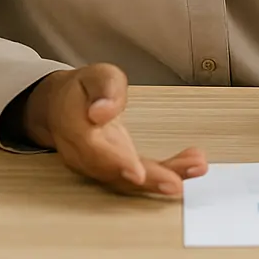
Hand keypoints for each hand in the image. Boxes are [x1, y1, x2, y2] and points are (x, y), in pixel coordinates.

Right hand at [23, 63, 206, 196]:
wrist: (62, 106)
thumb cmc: (83, 89)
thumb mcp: (96, 76)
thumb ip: (104, 90)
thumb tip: (100, 111)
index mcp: (74, 127)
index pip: (93, 149)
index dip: (117, 163)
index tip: (137, 173)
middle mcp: (84, 154)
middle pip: (114, 173)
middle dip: (148, 179)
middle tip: (177, 183)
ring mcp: (97, 165)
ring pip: (128, 180)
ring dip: (163, 178)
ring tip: (196, 167)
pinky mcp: (113, 169)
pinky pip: (137, 177)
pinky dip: (165, 174)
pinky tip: (191, 164)